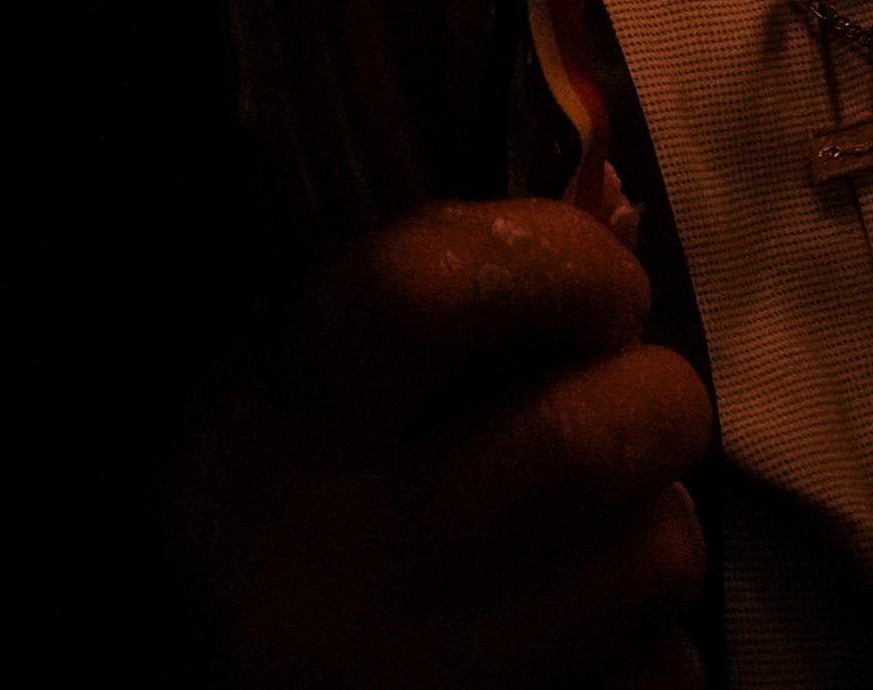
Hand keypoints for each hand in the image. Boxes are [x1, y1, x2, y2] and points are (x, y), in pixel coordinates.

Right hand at [174, 199, 715, 689]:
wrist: (211, 689)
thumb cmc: (270, 527)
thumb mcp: (292, 401)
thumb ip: (429, 311)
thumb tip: (615, 228)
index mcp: (266, 442)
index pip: (422, 292)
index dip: (557, 260)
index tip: (600, 285)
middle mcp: (328, 576)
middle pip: (579, 442)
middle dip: (652, 397)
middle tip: (631, 400)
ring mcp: (416, 688)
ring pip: (647, 565)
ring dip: (661, 520)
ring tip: (608, 520)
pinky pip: (659, 677)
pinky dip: (653, 643)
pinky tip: (589, 631)